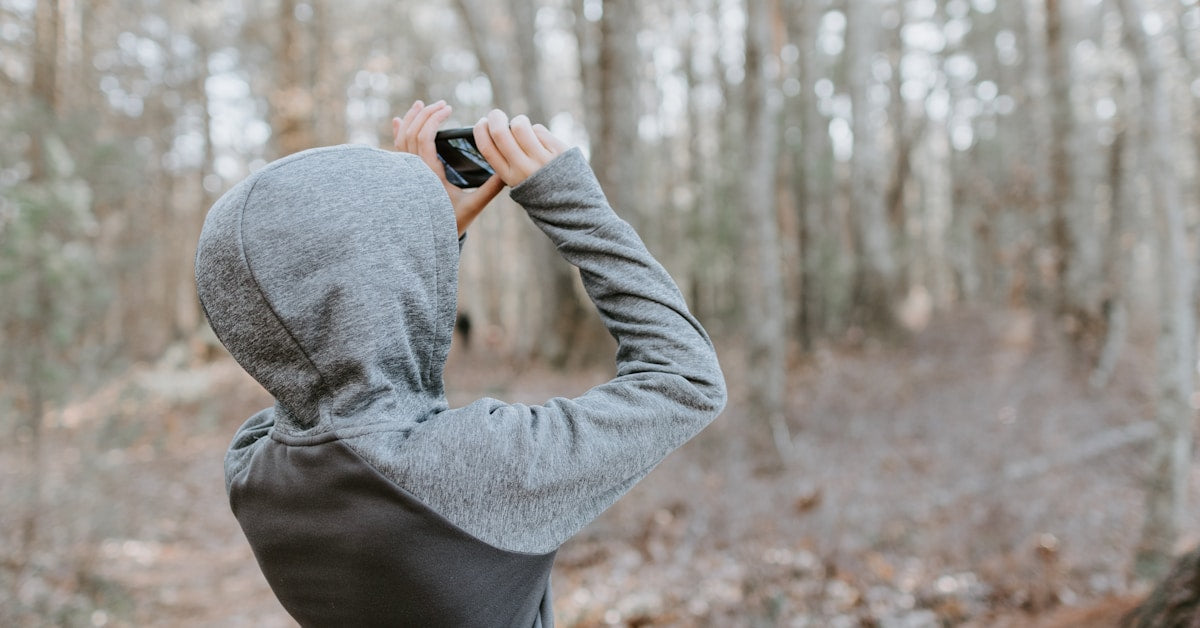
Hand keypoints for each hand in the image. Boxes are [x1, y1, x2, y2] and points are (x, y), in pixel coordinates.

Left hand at [393, 100, 504, 235]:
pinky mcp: (403, 174)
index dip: (434, 120)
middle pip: (411, 133)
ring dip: (410, 119)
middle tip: (442, 105)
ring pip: (401, 138)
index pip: (424, 138)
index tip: (449, 109)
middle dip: (425, 114)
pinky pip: (396, 149)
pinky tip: (398, 120)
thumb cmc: (451, 222)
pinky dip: (398, 132)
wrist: (427, 239)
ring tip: (422, 105)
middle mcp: (413, 171)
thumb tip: (508, 173)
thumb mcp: (473, 206)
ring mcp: (405, 172)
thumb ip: (491, 189)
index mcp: (428, 175)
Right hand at [473, 109, 568, 187]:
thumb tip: (496, 129)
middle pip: (500, 133)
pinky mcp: (557, 150)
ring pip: (520, 126)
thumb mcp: (517, 180)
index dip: (480, 131)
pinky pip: (539, 130)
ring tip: (523, 127)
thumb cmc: (538, 185)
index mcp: (509, 177)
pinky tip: (541, 140)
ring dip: (519, 121)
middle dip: (495, 118)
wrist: (570, 200)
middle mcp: (524, 168)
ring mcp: (542, 159)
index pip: (487, 149)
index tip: (481, 123)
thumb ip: (506, 160)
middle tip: (496, 115)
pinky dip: (537, 131)